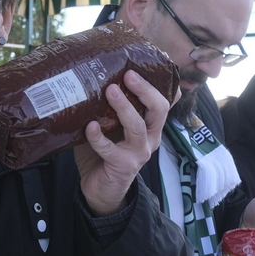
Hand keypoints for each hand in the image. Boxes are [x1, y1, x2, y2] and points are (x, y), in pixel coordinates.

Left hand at [75, 71, 174, 215]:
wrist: (101, 190)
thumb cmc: (104, 153)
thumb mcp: (110, 127)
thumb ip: (108, 108)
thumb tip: (91, 77)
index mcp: (151, 126)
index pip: (164, 101)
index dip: (159, 83)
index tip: (143, 65)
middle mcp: (150, 138)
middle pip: (159, 110)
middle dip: (145, 90)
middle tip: (128, 75)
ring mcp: (139, 153)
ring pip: (138, 127)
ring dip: (124, 108)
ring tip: (110, 91)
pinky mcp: (123, 166)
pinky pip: (110, 149)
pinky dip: (98, 137)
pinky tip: (89, 126)